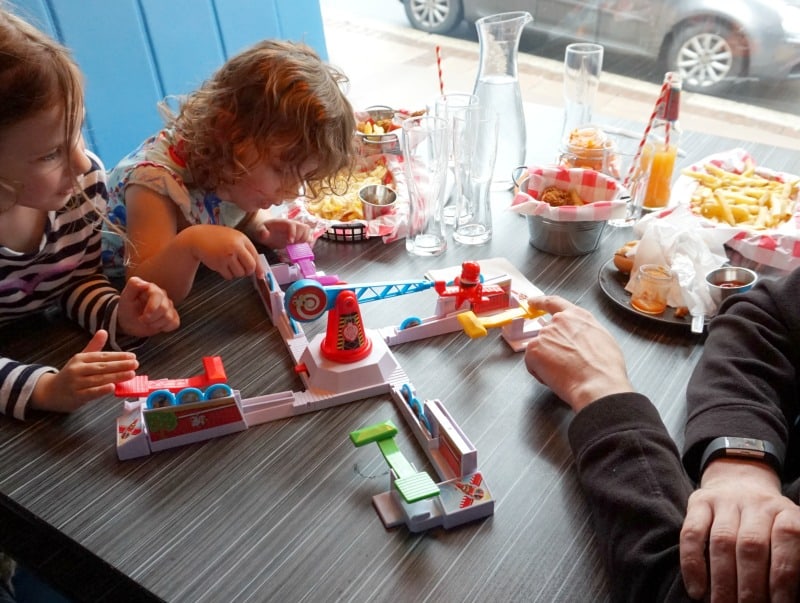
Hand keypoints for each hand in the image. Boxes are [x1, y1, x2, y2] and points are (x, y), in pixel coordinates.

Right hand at [28, 330, 138, 412]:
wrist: (50, 392)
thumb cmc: (72, 374)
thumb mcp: (81, 359)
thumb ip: (94, 346)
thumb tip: (103, 331)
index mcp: (81, 358)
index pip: (102, 356)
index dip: (118, 356)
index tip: (132, 356)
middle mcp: (78, 369)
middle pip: (102, 366)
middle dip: (120, 365)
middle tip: (136, 364)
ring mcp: (76, 383)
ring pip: (99, 379)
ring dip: (116, 376)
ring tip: (131, 374)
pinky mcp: (76, 396)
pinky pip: (91, 392)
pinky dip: (101, 390)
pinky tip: (113, 387)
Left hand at [117, 276, 179, 336]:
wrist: (130, 321)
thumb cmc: (127, 308)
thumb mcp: (125, 297)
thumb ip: (133, 285)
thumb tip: (146, 284)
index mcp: (151, 289)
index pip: (157, 295)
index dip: (152, 308)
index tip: (143, 317)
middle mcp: (162, 295)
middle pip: (164, 308)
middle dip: (152, 318)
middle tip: (142, 320)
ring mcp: (169, 306)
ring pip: (169, 317)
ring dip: (156, 324)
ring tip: (147, 323)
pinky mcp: (173, 316)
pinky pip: (175, 323)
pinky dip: (165, 328)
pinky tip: (156, 325)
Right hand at [188, 224, 262, 279]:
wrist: (197, 238)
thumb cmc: (218, 238)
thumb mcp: (234, 238)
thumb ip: (246, 250)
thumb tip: (259, 271)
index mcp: (242, 239)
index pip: (256, 256)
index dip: (259, 268)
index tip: (261, 275)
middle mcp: (236, 246)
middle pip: (250, 267)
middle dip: (248, 272)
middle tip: (243, 270)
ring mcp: (227, 256)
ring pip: (240, 273)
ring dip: (236, 273)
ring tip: (229, 264)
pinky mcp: (218, 264)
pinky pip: (229, 276)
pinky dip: (227, 275)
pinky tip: (222, 266)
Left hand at [252, 218, 312, 248]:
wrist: (267, 229)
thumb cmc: (264, 229)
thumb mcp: (260, 230)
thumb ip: (262, 231)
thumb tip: (265, 234)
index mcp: (284, 222)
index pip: (292, 225)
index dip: (293, 233)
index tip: (290, 242)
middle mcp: (292, 224)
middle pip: (304, 227)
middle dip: (300, 237)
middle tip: (293, 244)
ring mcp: (297, 229)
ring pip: (307, 231)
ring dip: (305, 240)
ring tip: (296, 246)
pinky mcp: (299, 235)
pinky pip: (308, 236)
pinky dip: (307, 242)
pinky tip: (301, 247)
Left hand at [524, 295, 633, 412]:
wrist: (598, 383)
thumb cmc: (605, 367)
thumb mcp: (602, 338)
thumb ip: (584, 332)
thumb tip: (580, 339)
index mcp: (577, 316)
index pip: (554, 302)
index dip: (540, 302)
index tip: (532, 302)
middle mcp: (558, 321)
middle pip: (547, 333)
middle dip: (552, 349)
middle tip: (565, 365)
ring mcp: (544, 334)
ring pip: (540, 349)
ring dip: (547, 361)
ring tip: (565, 373)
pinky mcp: (534, 349)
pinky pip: (532, 363)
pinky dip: (540, 372)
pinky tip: (556, 377)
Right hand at [680, 459, 799, 601]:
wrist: (739, 481)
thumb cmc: (767, 524)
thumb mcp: (785, 532)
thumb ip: (789, 557)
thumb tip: (787, 596)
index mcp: (786, 511)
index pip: (788, 538)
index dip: (783, 575)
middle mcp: (756, 502)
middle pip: (752, 545)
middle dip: (750, 587)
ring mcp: (725, 499)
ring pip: (722, 542)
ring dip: (722, 581)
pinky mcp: (699, 500)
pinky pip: (691, 533)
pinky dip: (692, 564)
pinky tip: (696, 590)